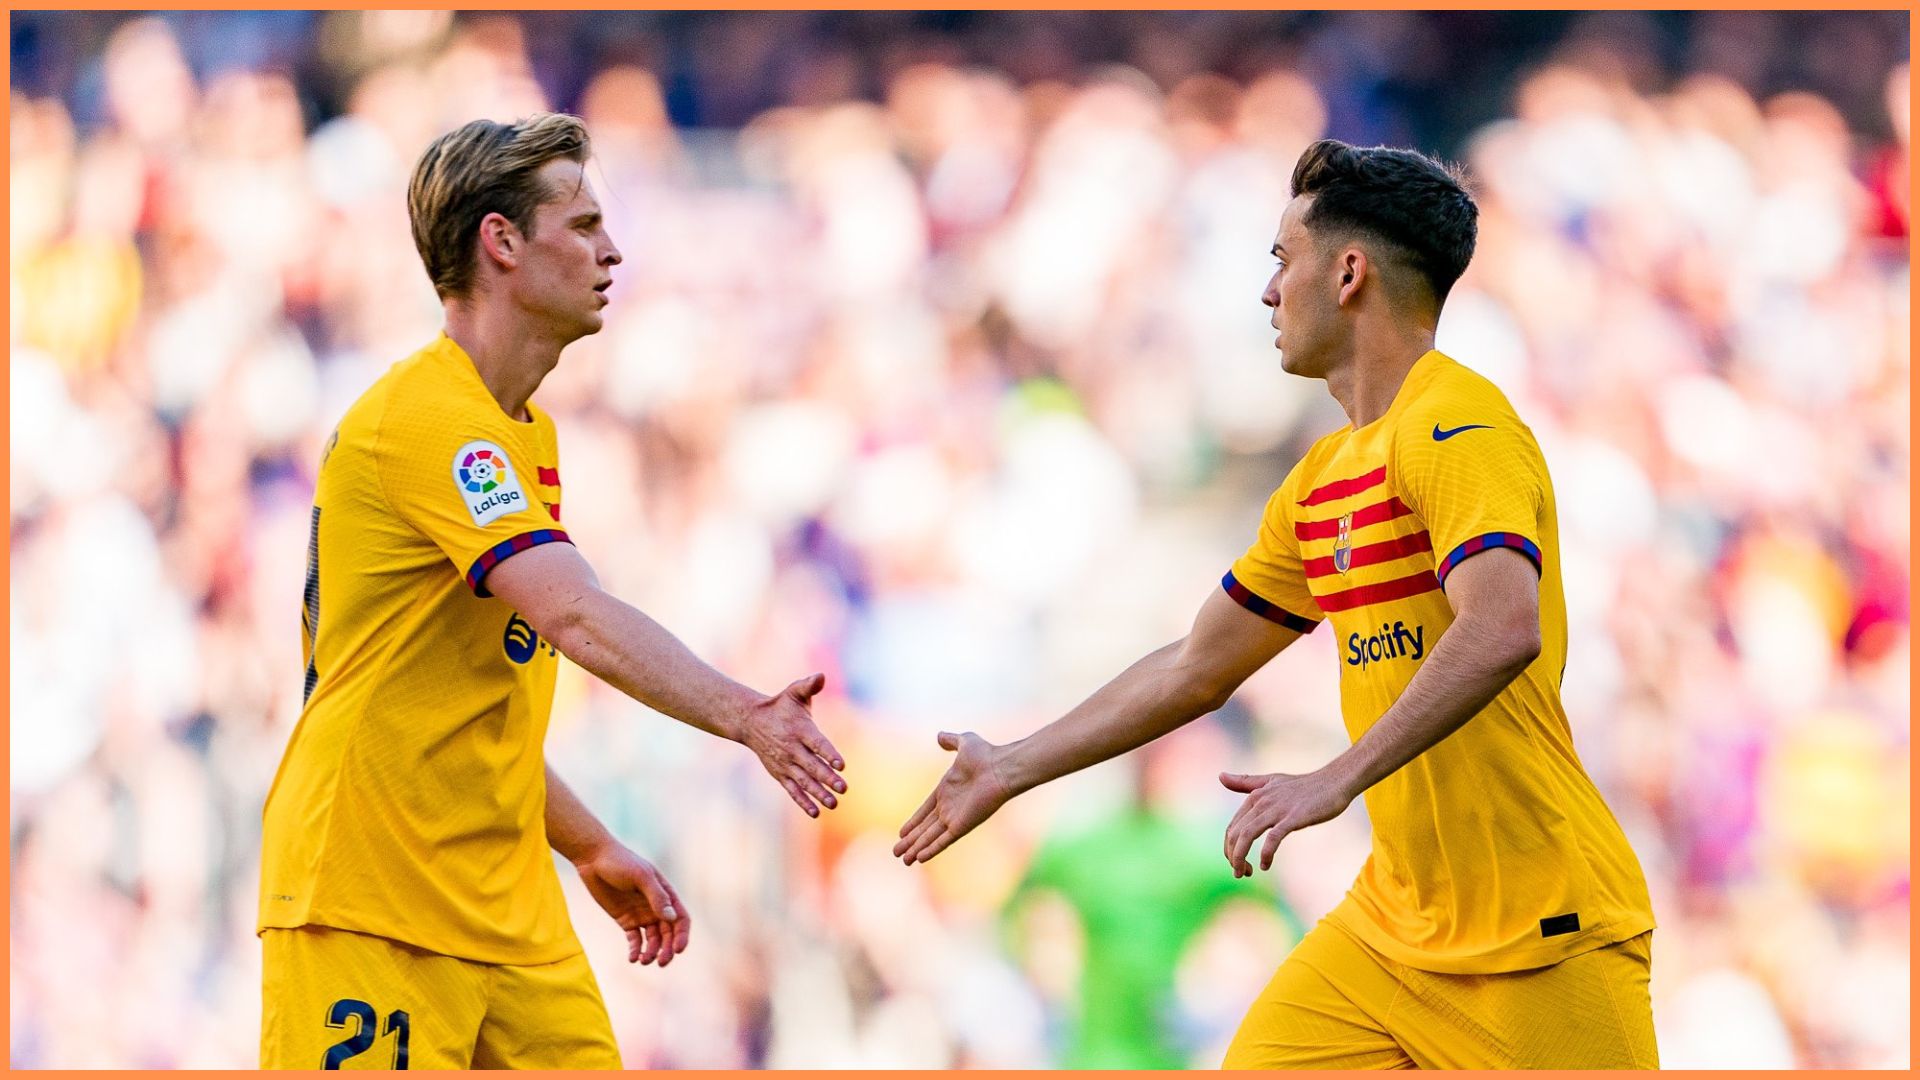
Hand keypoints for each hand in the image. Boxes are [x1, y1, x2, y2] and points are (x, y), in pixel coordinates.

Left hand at [574, 842, 690, 966]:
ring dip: (652, 952)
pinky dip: (636, 950)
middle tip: (661, 962)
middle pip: (668, 933)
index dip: (682, 935)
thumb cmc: (620, 862)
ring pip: (653, 940)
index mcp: (665, 894)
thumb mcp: (641, 876)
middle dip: (667, 949)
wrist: (594, 859)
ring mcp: (641, 915)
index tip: (677, 950)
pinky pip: (635, 940)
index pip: (681, 919)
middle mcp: (656, 907)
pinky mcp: (626, 921)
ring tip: (643, 961)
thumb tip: (671, 918)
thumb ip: (656, 896)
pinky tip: (632, 958)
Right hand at [738, 673, 846, 817]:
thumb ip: (808, 685)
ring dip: (818, 793)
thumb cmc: (780, 706)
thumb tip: (820, 675)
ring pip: (804, 781)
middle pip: (812, 766)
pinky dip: (803, 801)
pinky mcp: (780, 774)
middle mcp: (791, 749)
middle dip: (827, 778)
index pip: (816, 743)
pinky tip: (816, 812)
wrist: (751, 722)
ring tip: (834, 803)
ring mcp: (784, 763)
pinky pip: (792, 790)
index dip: (829, 754)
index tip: (841, 765)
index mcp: (799, 730)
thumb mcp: (793, 692)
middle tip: (843, 788)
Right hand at [893, 731, 1013, 864]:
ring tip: (903, 860)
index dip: (913, 822)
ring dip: (916, 849)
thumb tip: (939, 736)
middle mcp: (949, 807)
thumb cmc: (986, 755)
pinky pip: (943, 841)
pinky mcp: (962, 826)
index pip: (925, 811)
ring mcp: (955, 818)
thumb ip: (951, 741)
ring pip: (930, 838)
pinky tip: (920, 858)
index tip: (902, 832)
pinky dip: (931, 849)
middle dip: (910, 841)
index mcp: (946, 790)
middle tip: (896, 852)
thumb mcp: (965, 742)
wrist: (1001, 767)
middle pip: (925, 829)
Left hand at [1220, 769, 1354, 876]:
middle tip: (1240, 873)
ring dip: (1241, 857)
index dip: (1230, 848)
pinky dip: (1265, 854)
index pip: (1232, 827)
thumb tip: (1220, 776)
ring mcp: (1277, 809)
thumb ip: (1245, 782)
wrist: (1333, 782)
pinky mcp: (1293, 817)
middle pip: (1235, 833)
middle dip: (1233, 857)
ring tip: (1245, 873)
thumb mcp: (1271, 781)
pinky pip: (1272, 838)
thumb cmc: (1303, 785)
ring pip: (1247, 835)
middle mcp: (1261, 801)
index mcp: (1254, 796)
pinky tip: (1265, 865)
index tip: (1236, 863)